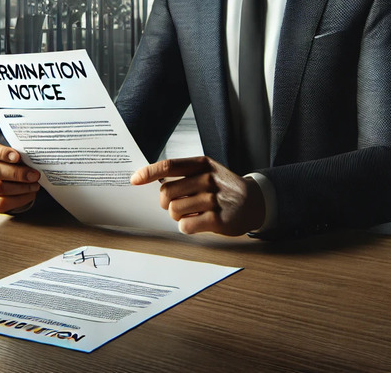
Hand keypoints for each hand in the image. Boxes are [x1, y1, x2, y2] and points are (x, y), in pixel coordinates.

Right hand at [0, 139, 41, 213]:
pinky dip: (19, 199)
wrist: (6, 181)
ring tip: (35, 186)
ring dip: (21, 188)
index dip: (3, 153)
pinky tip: (30, 194)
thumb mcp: (15, 155)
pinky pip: (2, 202)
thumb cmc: (12, 164)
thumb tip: (34, 162)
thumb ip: (20, 155)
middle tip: (35, 175)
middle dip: (18, 174)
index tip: (18, 157)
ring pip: (0, 188)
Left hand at [130, 156, 264, 235]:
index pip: (169, 166)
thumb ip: (185, 174)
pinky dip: (188, 227)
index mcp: (202, 164)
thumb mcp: (208, 171)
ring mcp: (214, 199)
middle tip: (177, 205)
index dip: (148, 173)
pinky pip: (186, 226)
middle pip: (167, 193)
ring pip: (175, 211)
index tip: (134, 180)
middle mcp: (208, 178)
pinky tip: (199, 222)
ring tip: (193, 213)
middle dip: (166, 203)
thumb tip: (152, 180)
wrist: (255, 203)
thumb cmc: (224, 188)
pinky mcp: (219, 219)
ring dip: (179, 216)